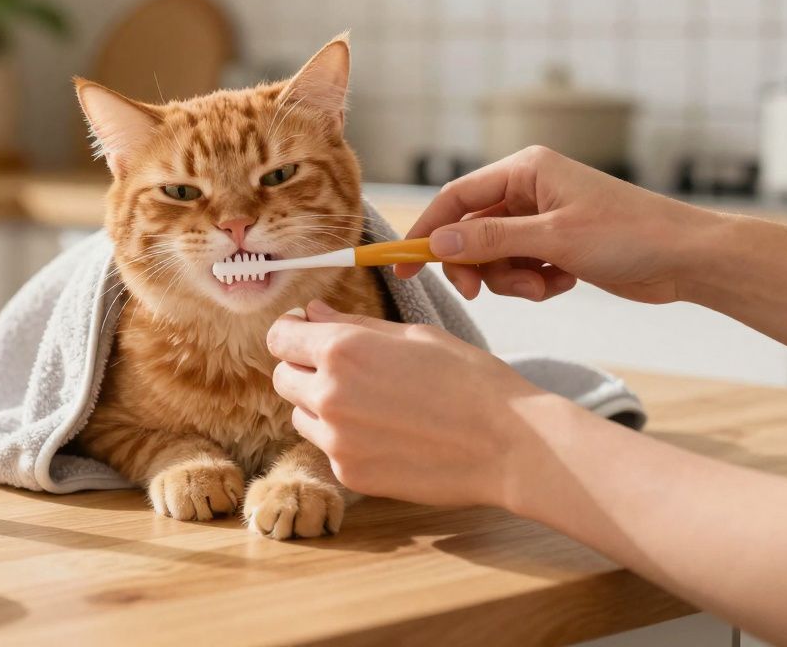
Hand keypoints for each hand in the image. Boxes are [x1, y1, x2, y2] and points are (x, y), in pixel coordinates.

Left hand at [266, 300, 566, 506]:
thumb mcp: (413, 336)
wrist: (508, 444)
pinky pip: (329, 449)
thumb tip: (311, 312)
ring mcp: (336, 440)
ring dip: (320, 406)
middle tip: (344, 370)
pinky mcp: (350, 474)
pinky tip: (387, 434)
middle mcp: (328, 394)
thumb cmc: (469, 379)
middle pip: (282, 378)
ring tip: (372, 403)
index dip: (291, 333)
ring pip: (301, 416)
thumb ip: (353, 324)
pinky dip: (346, 440)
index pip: (279, 338)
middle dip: (303, 369)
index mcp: (342, 350)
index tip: (305, 334)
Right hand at [396, 146, 719, 303]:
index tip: (405, 263)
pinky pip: (521, 267)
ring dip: (511, 279)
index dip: (426, 229)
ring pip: (495, 255)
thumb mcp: (552, 240)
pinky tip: (563, 282)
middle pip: (471, 230)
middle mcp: (530, 189)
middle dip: (476, 265)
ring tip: (544, 287)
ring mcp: (543, 218)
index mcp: (525, 170)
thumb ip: (490, 242)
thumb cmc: (629, 235)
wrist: (689, 259)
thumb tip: (437, 244)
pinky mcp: (557, 245)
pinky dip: (534, 282)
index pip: (456, 197)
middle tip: (478, 292)